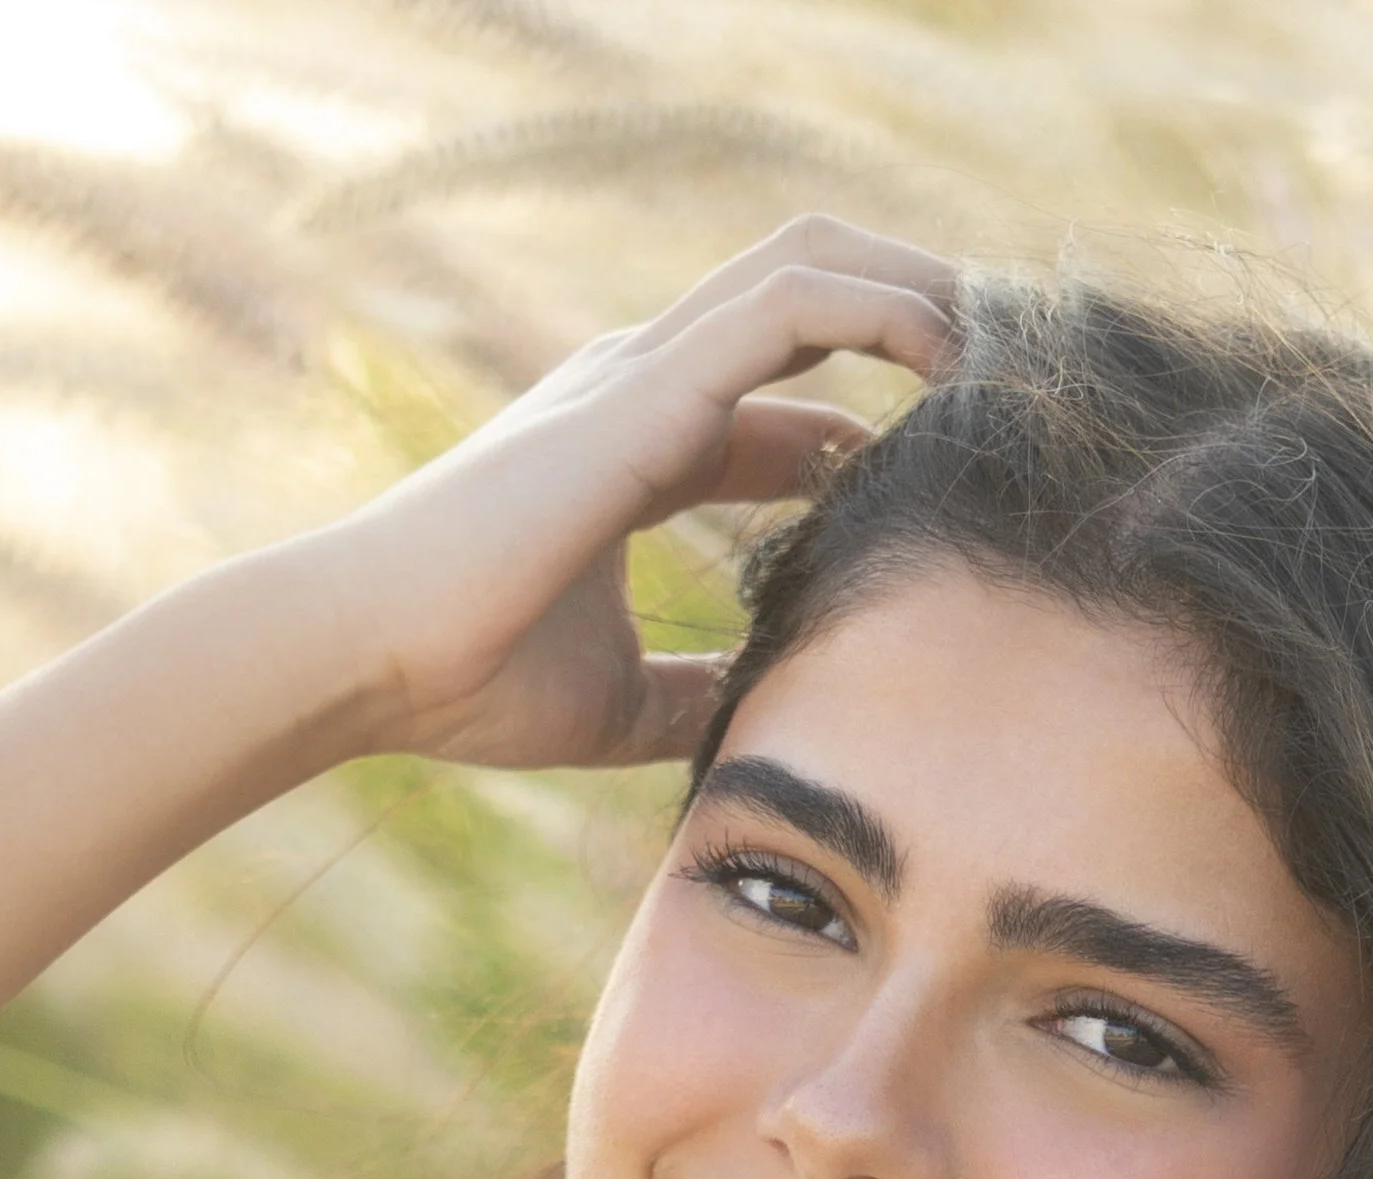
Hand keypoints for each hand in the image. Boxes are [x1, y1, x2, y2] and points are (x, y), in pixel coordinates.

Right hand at [308, 215, 960, 772]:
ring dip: (915, 285)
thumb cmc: (468, 682)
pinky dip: (884, 306)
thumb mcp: (620, 702)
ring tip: (1001, 342)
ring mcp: (643, 372)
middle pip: (802, 296)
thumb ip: (694, 690)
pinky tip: (951, 354)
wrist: (370, 658)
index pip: (774, 402)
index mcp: (632, 444)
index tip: (946, 467)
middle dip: (910, 311)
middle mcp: (642, 385)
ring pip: (810, 266)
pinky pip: (794, 302)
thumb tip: (762, 719)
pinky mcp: (647, 385)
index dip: (866, 423)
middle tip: (1002, 374)